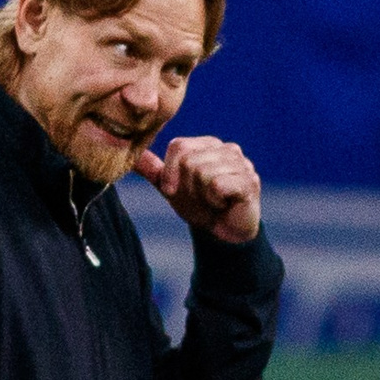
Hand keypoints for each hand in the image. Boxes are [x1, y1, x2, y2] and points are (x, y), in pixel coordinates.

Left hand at [134, 135, 261, 242]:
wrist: (224, 235)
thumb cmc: (201, 208)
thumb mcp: (172, 189)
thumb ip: (154, 171)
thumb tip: (130, 155)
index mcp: (208, 144)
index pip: (179, 146)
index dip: (170, 172)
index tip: (174, 191)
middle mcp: (227, 149)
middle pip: (189, 161)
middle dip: (189, 187)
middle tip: (202, 198)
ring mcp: (241, 163)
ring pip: (202, 173)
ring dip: (203, 196)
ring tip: (215, 202)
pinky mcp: (249, 180)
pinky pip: (217, 184)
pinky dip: (215, 201)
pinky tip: (224, 205)